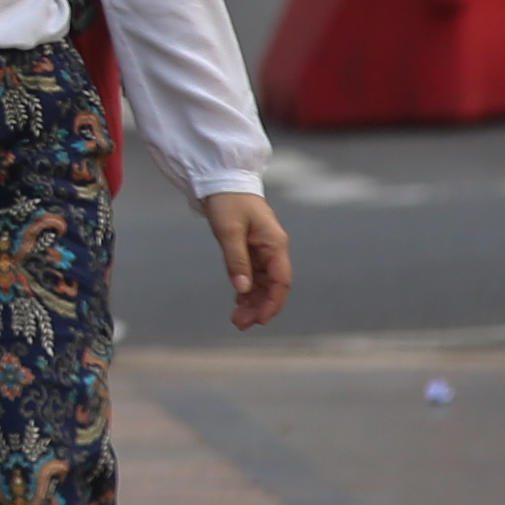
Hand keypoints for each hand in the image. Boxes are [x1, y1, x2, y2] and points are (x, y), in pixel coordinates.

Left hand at [204, 190, 292, 330]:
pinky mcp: (251, 248)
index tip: (260, 320)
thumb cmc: (227, 201)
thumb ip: (236, 260)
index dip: (273, 302)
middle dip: (259, 306)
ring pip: (263, 282)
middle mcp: (273, 249)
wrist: (222, 180)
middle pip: (273, 285)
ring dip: (252, 301)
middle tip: (240, 324)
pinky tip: (238, 301)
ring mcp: (263, 249)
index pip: (281, 281)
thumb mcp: (228, 231)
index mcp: (275, 244)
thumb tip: (243, 289)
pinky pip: (253, 274)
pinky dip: (246, 289)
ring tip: (236, 319)